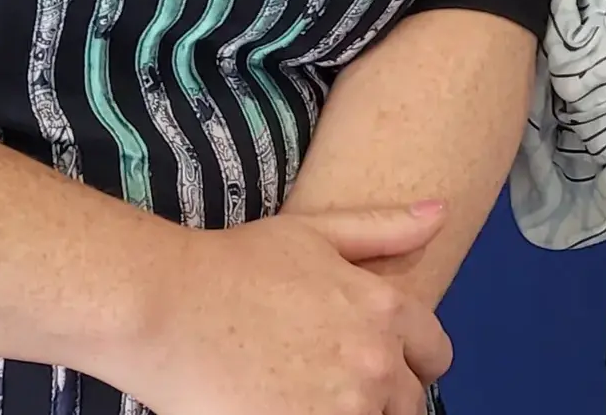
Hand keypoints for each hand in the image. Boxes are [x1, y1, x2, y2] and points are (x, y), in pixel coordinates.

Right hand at [113, 204, 452, 414]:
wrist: (166, 307)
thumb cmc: (234, 265)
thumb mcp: (313, 233)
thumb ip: (384, 229)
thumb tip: (440, 210)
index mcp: (384, 311)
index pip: (434, 354)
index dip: (411, 361)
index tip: (380, 365)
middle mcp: (375, 365)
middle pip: (410, 405)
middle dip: (383, 398)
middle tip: (331, 387)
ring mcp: (342, 410)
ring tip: (307, 399)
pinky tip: (283, 409)